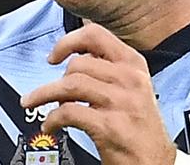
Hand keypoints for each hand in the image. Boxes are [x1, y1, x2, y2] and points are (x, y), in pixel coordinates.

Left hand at [20, 23, 176, 164]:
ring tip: (35, 103)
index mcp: (133, 63)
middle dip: (57, 79)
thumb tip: (76, 57)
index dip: (68, 42)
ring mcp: (121, 102)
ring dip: (44, 94)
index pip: (95, 35)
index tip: (54, 55)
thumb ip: (108, 68)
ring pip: (69, 85)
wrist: (154, 160)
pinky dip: (52, 119)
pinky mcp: (110, 126)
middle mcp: (129, 78)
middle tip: (52, 93)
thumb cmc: (141, 125)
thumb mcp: (133, 85)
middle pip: (78, 64)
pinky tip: (50, 126)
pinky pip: (69, 113)